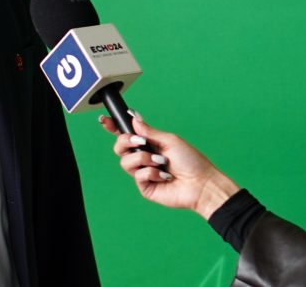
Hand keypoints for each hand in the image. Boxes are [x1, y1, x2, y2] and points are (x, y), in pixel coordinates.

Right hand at [100, 113, 241, 219]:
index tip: (104, 120)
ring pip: (125, 161)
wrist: (201, 183)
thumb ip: (148, 131)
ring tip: (160, 162)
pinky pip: (138, 175)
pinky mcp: (145, 186)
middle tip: (140, 141)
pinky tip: (165, 176)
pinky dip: (151, 172)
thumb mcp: (169, 140)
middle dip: (125, 141)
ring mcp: (142, 172)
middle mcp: (143, 157)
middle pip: (119, 147)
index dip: (113, 127)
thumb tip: (133, 118)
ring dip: (143, 158)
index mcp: (148, 143)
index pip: (126, 134)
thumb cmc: (191, 161)